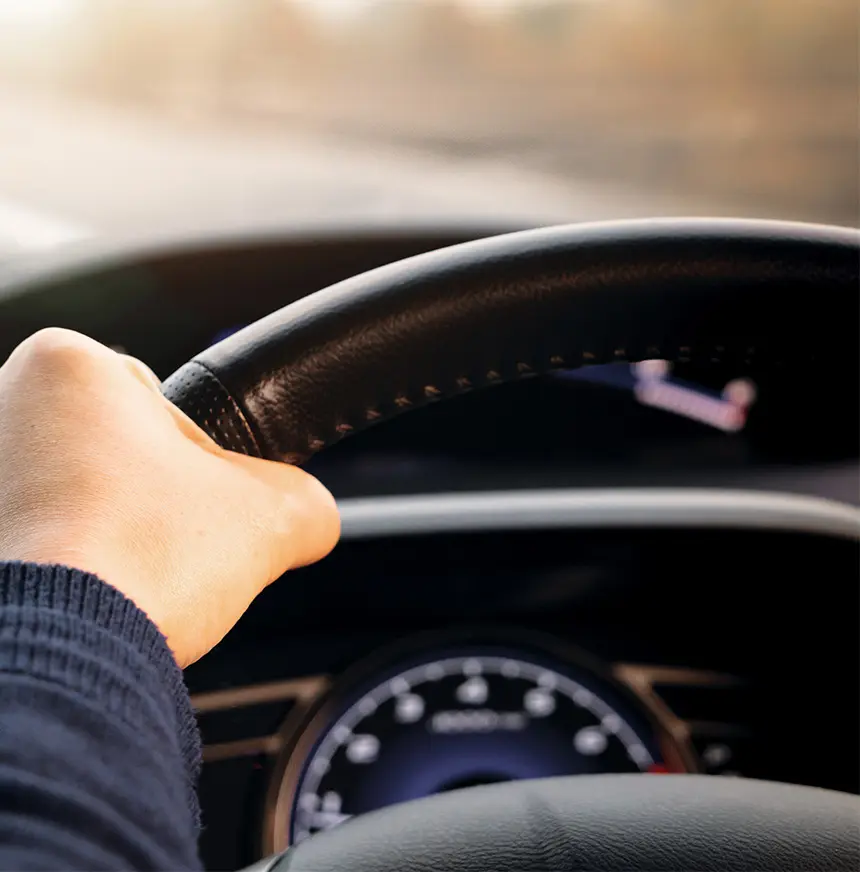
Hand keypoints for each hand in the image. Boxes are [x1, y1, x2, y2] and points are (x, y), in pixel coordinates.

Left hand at [0, 329, 339, 665]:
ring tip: (120, 576)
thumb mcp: (272, 516)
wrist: (56, 660)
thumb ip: (306, 500)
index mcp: (64, 365)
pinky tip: (78, 598)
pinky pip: (25, 537)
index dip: (196, 461)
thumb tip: (311, 517)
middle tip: (162, 544)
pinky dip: (53, 563)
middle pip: (106, 447)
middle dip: (141, 494)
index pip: (161, 404)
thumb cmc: (142, 563)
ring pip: (63, 493)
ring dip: (97, 528)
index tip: (195, 507)